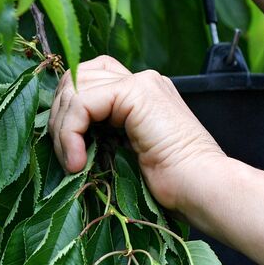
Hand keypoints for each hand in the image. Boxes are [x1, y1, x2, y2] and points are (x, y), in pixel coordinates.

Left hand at [49, 56, 225, 213]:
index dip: (69, 109)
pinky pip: (81, 102)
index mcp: (144, 94)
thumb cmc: (175, 185)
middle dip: (59, 115)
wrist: (203, 188)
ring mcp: (142, 82)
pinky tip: (77, 161)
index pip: (90, 79)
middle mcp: (143, 81)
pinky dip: (70, 133)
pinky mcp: (137, 93)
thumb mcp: (130, 154)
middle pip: (77, 76)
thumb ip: (106, 135)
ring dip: (62, 126)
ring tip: (72, 161)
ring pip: (74, 86)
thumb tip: (65, 137)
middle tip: (66, 155)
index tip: (69, 150)